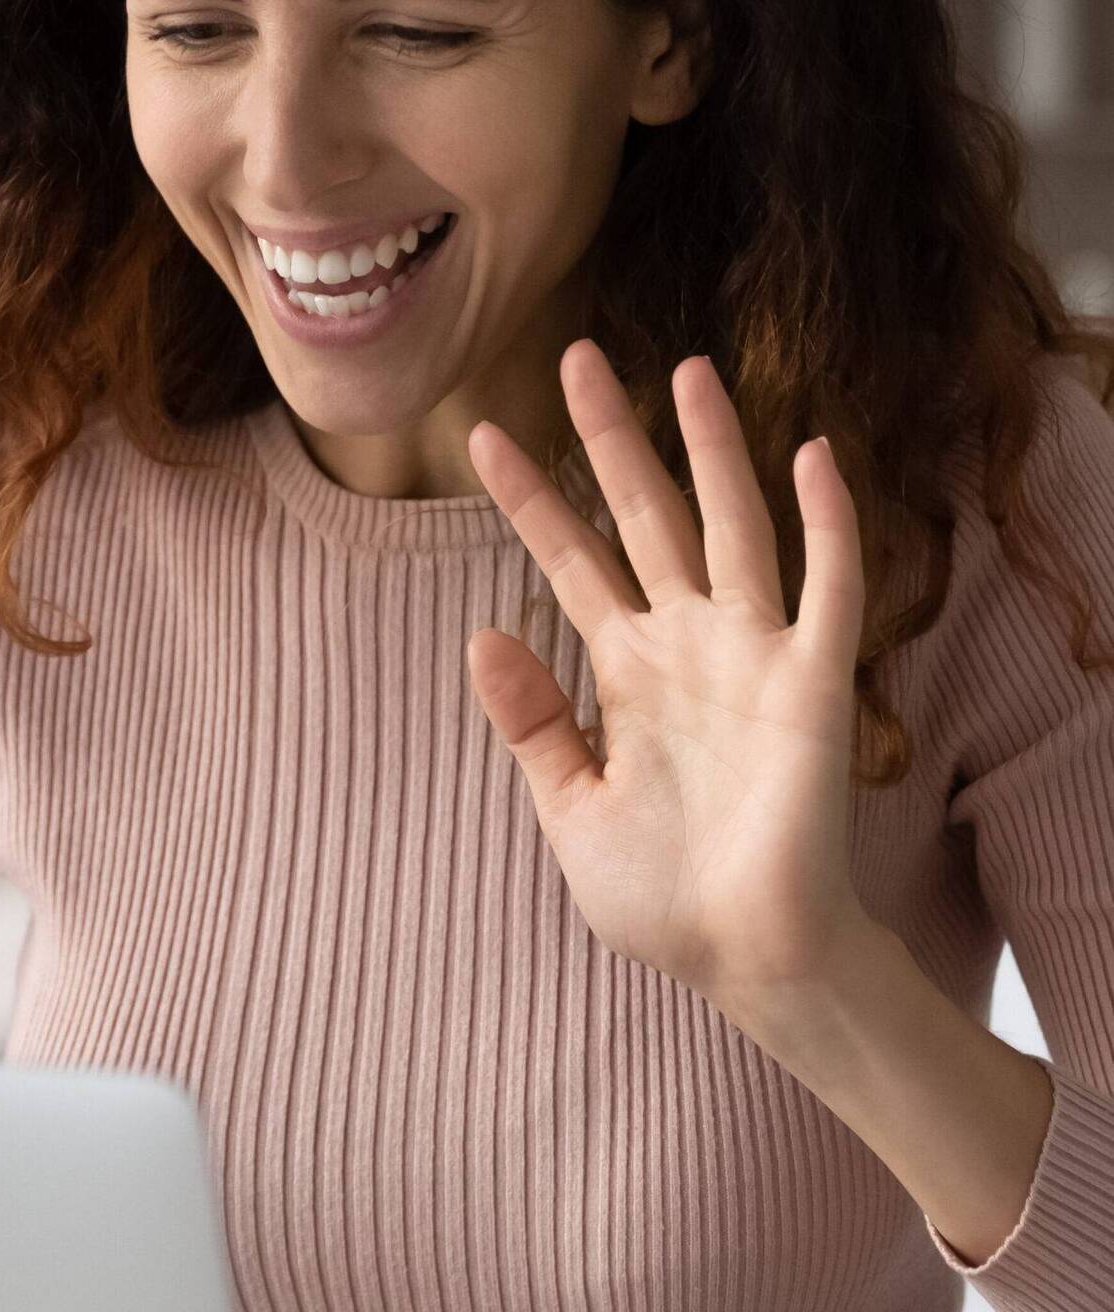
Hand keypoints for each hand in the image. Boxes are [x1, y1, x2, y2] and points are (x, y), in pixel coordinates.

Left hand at [465, 339, 868, 1015]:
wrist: (743, 957)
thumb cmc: (662, 895)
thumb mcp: (570, 809)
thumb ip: (532, 723)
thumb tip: (481, 633)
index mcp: (624, 670)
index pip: (568, 560)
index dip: (531, 498)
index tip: (482, 435)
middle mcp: (687, 644)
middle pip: (646, 515)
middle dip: (615, 437)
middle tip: (579, 354)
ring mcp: (753, 656)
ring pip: (733, 524)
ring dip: (715, 449)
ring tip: (688, 367)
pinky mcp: (815, 686)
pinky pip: (829, 588)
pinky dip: (828, 522)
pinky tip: (814, 454)